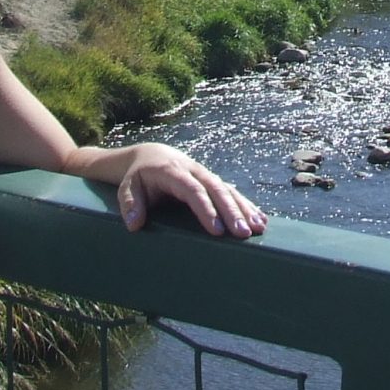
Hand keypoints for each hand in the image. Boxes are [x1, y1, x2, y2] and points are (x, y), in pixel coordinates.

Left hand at [113, 143, 267, 238]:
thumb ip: (130, 204)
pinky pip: (233, 191)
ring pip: (228, 190)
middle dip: (232, 211)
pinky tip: (261, 219)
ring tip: (259, 228)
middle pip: (216, 190)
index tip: (217, 231)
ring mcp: (206, 175)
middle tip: (243, 233)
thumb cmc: (139, 177)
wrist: (152, 155)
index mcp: (173, 172)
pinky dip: (247, 205)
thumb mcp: (127, 188)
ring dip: (245, 209)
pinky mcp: (213, 181)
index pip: (193, 191)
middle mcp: (194, 171)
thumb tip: (134, 224)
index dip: (206, 210)